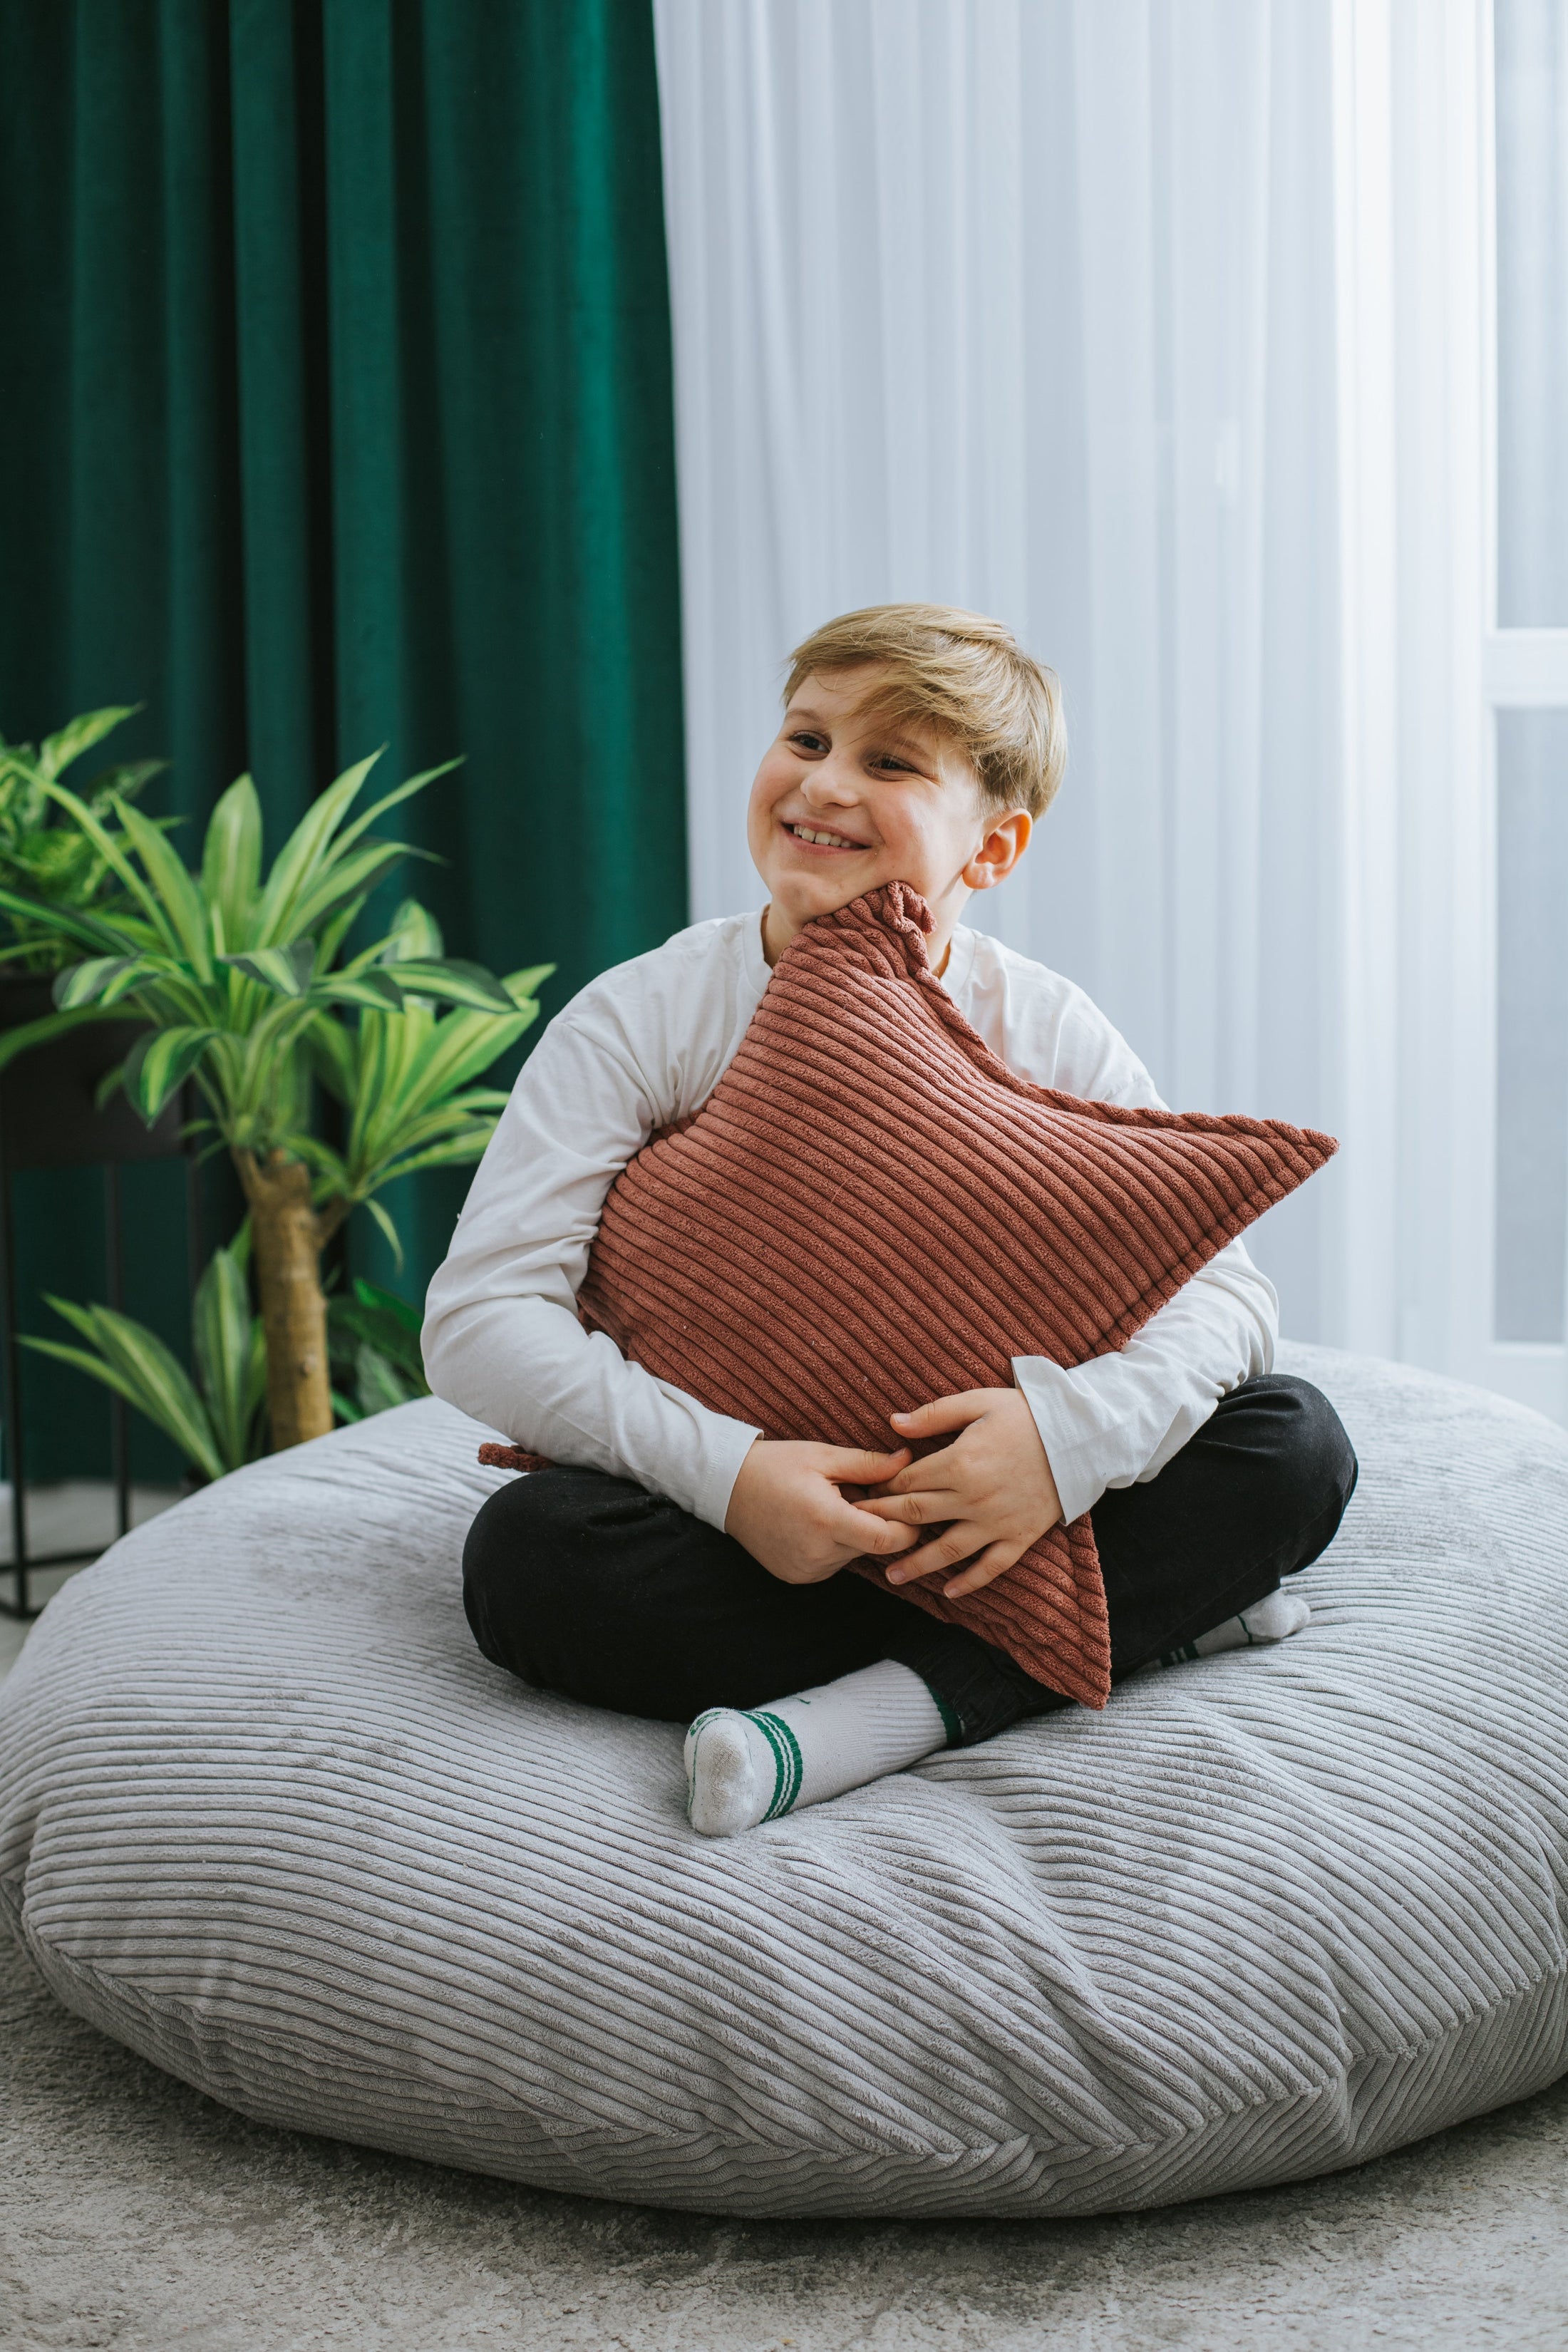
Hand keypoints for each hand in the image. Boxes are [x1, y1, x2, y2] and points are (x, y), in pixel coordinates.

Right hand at [724, 1438, 919, 1584]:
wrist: (725, 1487)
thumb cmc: (775, 1465)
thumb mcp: (823, 1456)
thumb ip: (869, 1464)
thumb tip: (908, 1462)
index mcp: (826, 1520)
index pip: (887, 1540)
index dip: (907, 1528)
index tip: (909, 1508)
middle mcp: (816, 1553)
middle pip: (872, 1547)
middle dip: (879, 1524)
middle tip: (864, 1494)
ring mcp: (805, 1569)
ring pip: (853, 1555)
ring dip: (855, 1534)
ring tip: (834, 1505)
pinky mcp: (797, 1576)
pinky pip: (833, 1563)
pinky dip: (835, 1545)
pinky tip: (817, 1522)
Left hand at [857, 1388, 1062, 1599]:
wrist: (1081, 1435)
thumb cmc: (1027, 1414)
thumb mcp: (978, 1401)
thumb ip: (934, 1414)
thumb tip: (893, 1423)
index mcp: (959, 1462)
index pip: (908, 1481)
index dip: (882, 1488)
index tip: (864, 1493)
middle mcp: (974, 1497)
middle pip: (917, 1515)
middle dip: (884, 1523)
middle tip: (858, 1531)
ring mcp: (997, 1521)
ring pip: (948, 1550)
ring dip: (917, 1564)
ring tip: (891, 1576)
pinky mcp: (1020, 1536)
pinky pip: (992, 1566)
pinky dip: (970, 1582)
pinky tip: (949, 1592)